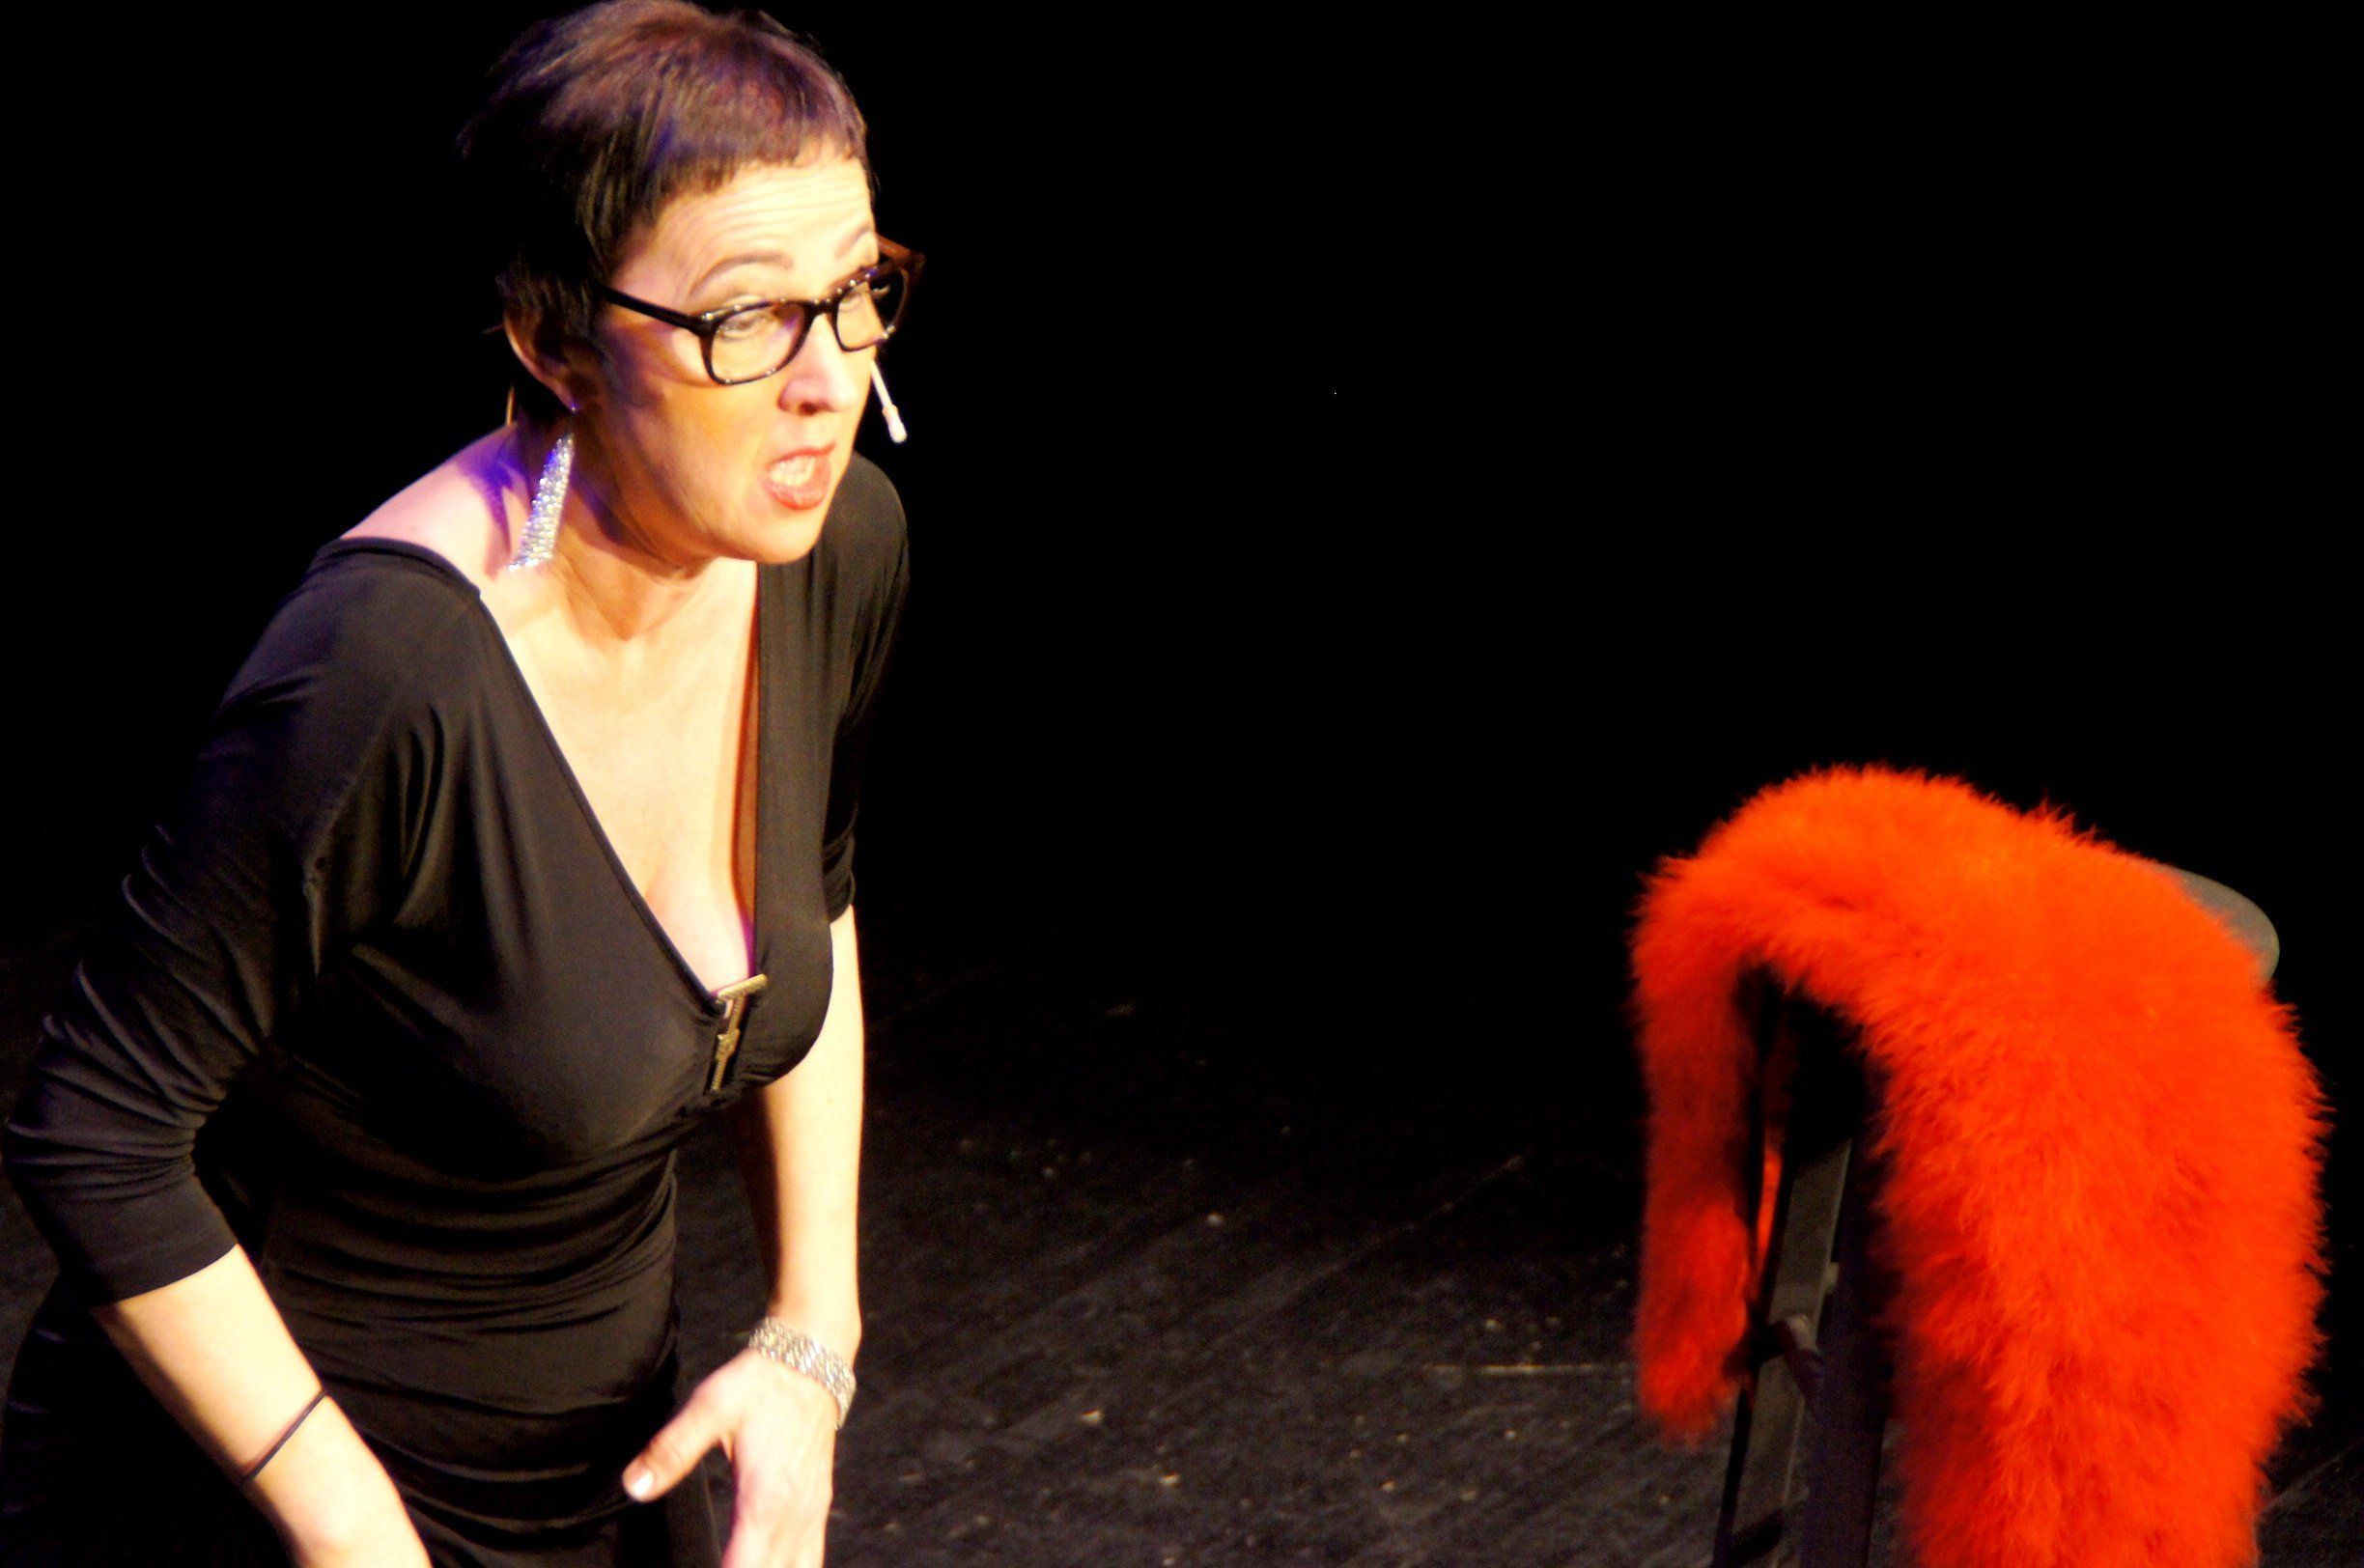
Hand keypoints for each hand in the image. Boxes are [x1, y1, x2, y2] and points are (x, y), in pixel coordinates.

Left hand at [624, 1348, 838, 1567]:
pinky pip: (810, 1558)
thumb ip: (672, 1450)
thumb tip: (634, 1486)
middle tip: (714, 1564)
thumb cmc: (758, 1385)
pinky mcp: (818, 1508)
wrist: (811, 1360)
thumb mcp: (709, 1408)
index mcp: (764, 1501)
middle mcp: (793, 1516)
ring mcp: (811, 1514)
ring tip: (738, 1567)